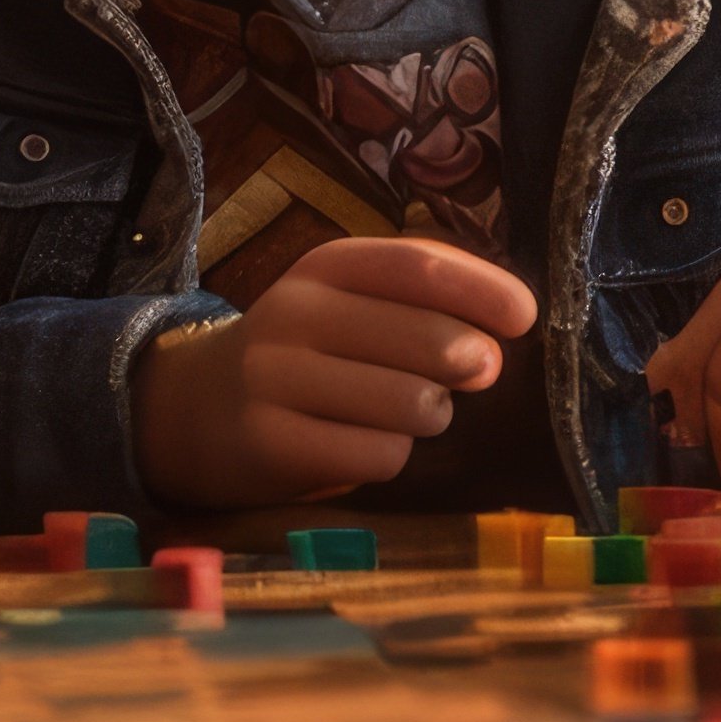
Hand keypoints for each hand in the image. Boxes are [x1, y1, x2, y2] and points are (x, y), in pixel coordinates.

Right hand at [136, 237, 539, 503]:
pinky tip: (366, 444)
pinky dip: (392, 455)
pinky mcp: (271, 444)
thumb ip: (421, 296)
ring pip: (410, 405)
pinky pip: (378, 455)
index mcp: (324, 267)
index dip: (483, 290)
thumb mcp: (345, 300)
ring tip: (411, 411)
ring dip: (431, 414)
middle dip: (471, 363)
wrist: (195, 409)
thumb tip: (509, 323)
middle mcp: (295, 314)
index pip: (417, 265)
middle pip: (427, 340)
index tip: (525, 318)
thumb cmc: (302, 351)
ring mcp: (277, 380)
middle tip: (475, 375)